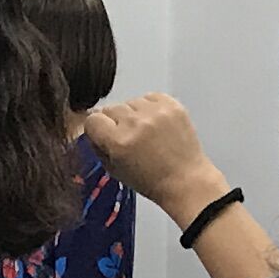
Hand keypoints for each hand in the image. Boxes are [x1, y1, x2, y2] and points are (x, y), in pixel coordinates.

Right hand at [87, 94, 223, 219]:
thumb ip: (98, 146)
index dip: (97, 129)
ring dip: (134, 114)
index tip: (105, 136)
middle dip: (116, 122)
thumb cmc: (150, 181)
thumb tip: (93, 128)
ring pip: (130, 102)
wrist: (185, 180)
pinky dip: (150, 107)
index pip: (92, 119)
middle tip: (129, 138)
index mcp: (118, 142)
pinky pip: (150, 97)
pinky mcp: (172, 105)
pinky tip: (156, 123)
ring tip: (146, 132)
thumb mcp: (114, 170)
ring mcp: (155, 112)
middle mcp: (135, 123)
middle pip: (111, 108)